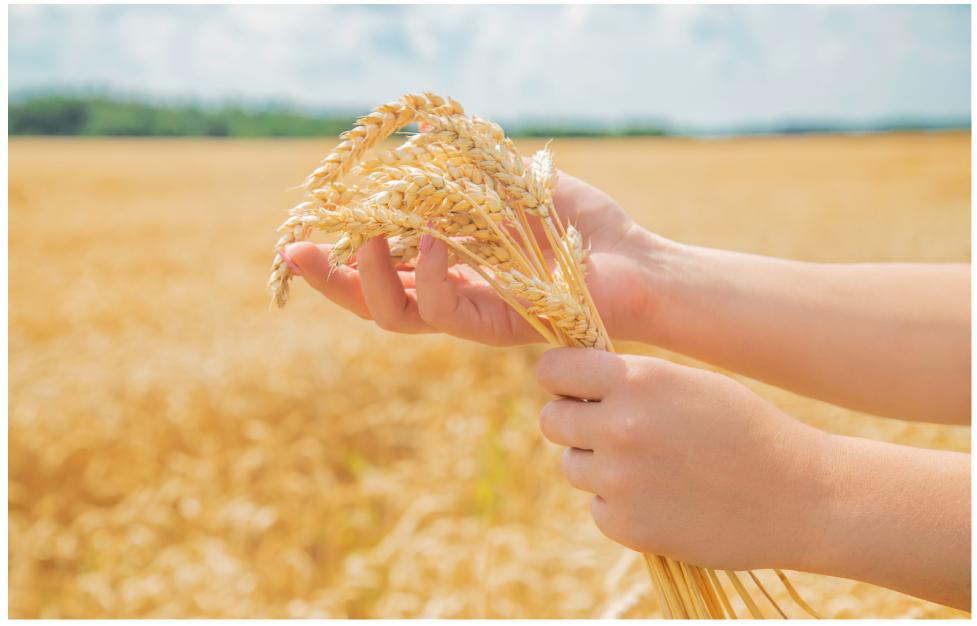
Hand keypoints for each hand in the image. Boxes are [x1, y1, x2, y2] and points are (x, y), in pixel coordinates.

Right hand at [283, 171, 662, 345]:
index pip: (378, 270)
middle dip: (330, 280)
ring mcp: (472, 318)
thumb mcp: (513, 183)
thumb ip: (466, 170)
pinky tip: (432, 236)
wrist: (634, 261)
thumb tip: (421, 138)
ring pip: (397, 317)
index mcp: (448, 267)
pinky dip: (430, 273)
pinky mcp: (498, 328)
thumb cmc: (578, 224)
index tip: (300, 230)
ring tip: (365, 237)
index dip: (337, 255)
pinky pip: (446, 313)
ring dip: (370, 278)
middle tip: (296, 251)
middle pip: (373, 302)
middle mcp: (452, 297)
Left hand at [535, 348, 832, 570]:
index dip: (560, 380)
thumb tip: (571, 381)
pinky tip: (665, 501)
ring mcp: (619, 479)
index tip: (572, 389)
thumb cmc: (744, 430)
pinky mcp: (625, 525)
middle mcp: (619, 425)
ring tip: (653, 469)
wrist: (800, 496)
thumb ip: (629, 379)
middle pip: (552, 421)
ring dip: (598, 467)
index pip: (553, 370)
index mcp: (636, 379)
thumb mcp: (687, 383)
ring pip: (573, 466)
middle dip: (573, 424)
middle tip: (611, 433)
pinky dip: (621, 507)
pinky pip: (598, 508)